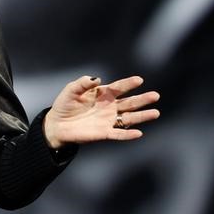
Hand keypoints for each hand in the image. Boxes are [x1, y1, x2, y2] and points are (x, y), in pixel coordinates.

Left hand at [43, 75, 159, 148]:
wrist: (57, 124)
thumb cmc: (65, 104)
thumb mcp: (71, 90)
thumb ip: (83, 83)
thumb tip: (97, 78)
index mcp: (103, 94)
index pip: (118, 87)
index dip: (128, 84)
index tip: (139, 80)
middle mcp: (109, 107)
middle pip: (129, 102)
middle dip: (142, 99)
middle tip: (155, 95)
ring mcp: (108, 120)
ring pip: (129, 118)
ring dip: (142, 116)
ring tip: (155, 113)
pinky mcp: (104, 133)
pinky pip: (118, 134)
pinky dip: (128, 135)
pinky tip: (138, 133)